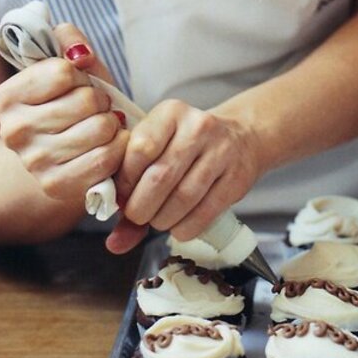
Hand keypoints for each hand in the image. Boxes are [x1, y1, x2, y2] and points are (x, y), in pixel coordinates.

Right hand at [0, 24, 126, 201]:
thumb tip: (78, 50)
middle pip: (85, 100)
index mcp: (5, 98)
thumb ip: (69, 43)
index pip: (63, 71)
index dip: (82, 76)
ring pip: (99, 128)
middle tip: (96, 110)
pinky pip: (105, 159)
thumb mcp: (68, 69)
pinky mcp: (56, 185)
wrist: (59, 159)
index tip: (78, 86)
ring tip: (103, 127)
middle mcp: (12, 131)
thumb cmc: (68, 106)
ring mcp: (33, 162)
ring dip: (112, 124)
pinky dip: (118, 148)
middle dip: (101, 101)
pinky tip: (110, 145)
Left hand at [104, 100, 264, 253]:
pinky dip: (186, 228)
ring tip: (158, 221)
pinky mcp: (237, 178)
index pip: (139, 150)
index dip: (124, 182)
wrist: (242, 137)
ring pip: (183, 197)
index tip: (122, 196)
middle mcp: (198, 127)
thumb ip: (131, 189)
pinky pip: (205, 212)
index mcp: (170, 113)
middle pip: (160, 177)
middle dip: (141, 207)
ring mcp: (221, 151)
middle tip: (137, 216)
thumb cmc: (189, 147)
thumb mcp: (159, 150)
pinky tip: (179, 227)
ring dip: (163, 220)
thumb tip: (115, 244)